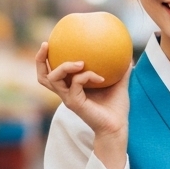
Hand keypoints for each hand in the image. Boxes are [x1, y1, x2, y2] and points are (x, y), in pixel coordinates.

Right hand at [36, 43, 130, 168]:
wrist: (117, 127)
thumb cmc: (116, 108)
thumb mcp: (119, 84)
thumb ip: (120, 70)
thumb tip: (128, 56)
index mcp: (72, 87)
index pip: (52, 72)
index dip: (46, 58)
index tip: (51, 41)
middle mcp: (66, 92)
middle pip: (43, 76)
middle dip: (40, 59)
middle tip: (46, 44)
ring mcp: (68, 98)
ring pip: (53, 79)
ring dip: (64, 66)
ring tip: (79, 62)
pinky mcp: (74, 103)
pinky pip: (75, 83)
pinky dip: (87, 76)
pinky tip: (100, 77)